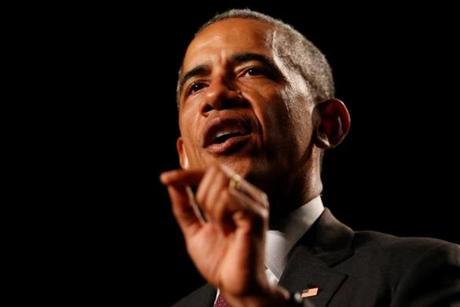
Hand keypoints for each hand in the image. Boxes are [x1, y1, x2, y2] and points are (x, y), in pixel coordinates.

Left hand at [161, 164, 288, 305]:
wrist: (235, 285)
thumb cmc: (221, 261)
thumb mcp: (194, 229)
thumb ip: (184, 205)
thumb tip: (172, 182)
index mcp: (236, 196)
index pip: (211, 172)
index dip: (187, 173)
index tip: (166, 178)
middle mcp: (248, 196)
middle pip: (215, 172)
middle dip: (201, 195)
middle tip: (209, 221)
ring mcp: (254, 204)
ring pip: (221, 184)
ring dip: (211, 208)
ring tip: (221, 228)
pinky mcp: (256, 215)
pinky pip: (228, 198)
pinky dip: (219, 215)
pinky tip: (228, 230)